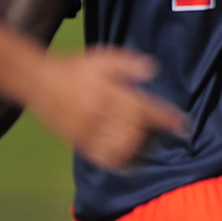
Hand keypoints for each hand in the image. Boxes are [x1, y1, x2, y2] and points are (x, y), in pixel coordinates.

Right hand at [25, 48, 185, 170]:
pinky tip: (130, 159)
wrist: (38, 80)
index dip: (166, 118)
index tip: (182, 124)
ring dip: (140, 149)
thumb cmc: (74, 68)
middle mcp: (99, 113)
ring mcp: (87, 130)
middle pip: (136, 131)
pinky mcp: (78, 141)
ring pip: (121, 148)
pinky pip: (102, 157)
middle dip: (154, 135)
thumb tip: (153, 69)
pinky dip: (119, 161)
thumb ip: (129, 64)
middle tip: (166, 134)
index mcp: (108, 93)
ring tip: (150, 146)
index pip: (144, 109)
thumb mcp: (103, 58)